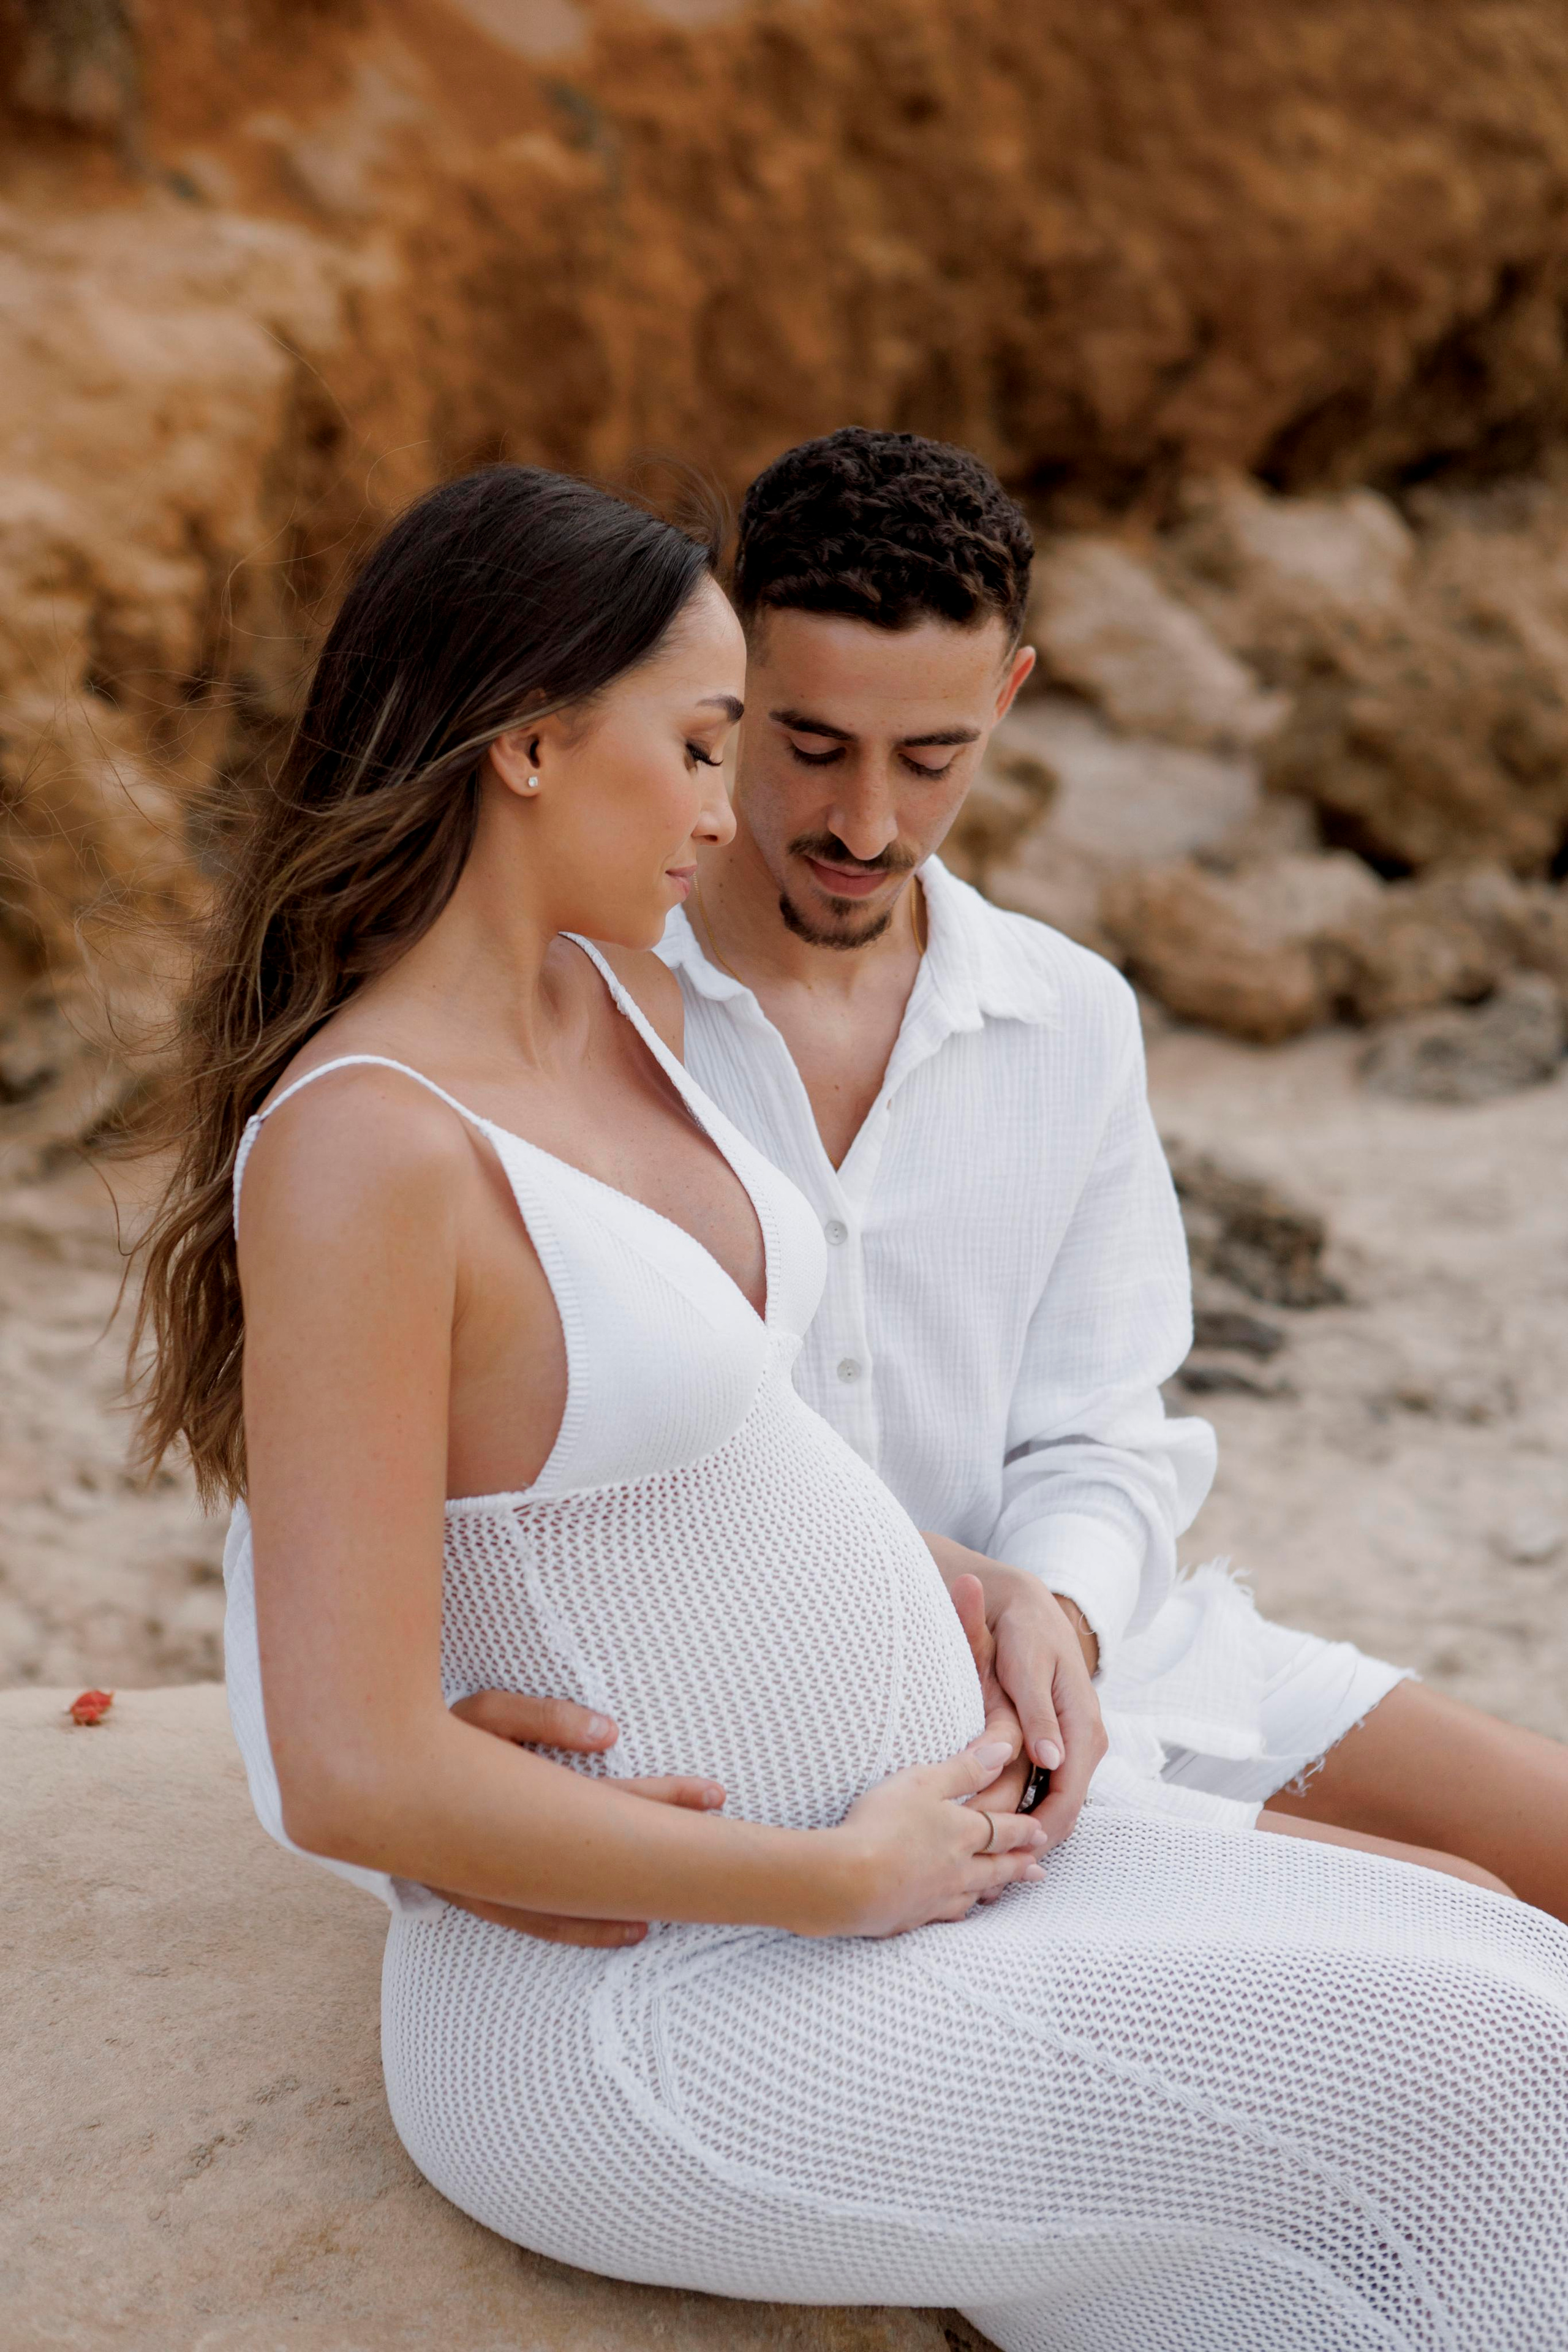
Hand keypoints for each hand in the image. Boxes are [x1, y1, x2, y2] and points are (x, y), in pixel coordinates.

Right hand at [433, 1691, 724, 1944]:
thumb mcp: (485, 1716)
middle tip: (723, 1831)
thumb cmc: (432, 1738)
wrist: (357, 1785)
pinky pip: (543, 1924)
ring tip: (690, 1901)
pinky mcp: (483, 1899)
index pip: (609, 1804)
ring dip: (634, 1895)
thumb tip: (610, 1734)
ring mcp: (497, 1884)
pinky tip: (628, 1931)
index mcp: (521, 1801)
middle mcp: (514, 1853)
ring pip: (581, 1898)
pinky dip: (585, 1929)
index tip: (713, 1796)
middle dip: (667, 1842)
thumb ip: (546, 1720)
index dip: (663, 1801)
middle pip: (606, 1852)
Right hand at [827, 1738, 1048, 1937]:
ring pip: (974, 1893)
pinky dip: (959, 1911)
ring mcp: (936, 1897)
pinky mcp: (913, 1917)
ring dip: (994, 1889)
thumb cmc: (883, 1824)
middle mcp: (958, 1868)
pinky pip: (946, 1914)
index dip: (1023, 1830)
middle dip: (1018, 1865)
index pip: (1003, 1830)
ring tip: (1002, 1890)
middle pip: (996, 1866)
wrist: (848, 1881)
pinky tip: (957, 1911)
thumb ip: (964, 1768)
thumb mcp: (922, 1782)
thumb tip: (1004, 1753)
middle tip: (1038, 1869)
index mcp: (963, 1833)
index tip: (1041, 1832)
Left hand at [929, 1536, 1107, 1852]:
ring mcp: (1076, 1744)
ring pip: (1058, 1804)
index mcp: (1083, 1727)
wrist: (1031, 1607)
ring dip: (1030, 1832)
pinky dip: (1029, 1810)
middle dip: (1033, 1843)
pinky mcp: (1062, 1743)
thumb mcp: (1028, 1668)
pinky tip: (1000, 1828)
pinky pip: (1051, 1788)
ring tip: (993, 1861)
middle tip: (994, 1872)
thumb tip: (1054, 1761)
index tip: (1007, 1855)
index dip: (1039, 1831)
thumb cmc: (1025, 1635)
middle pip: (1066, 1811)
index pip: (1068, 1797)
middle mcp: (1086, 1741)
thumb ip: (1039, 1716)